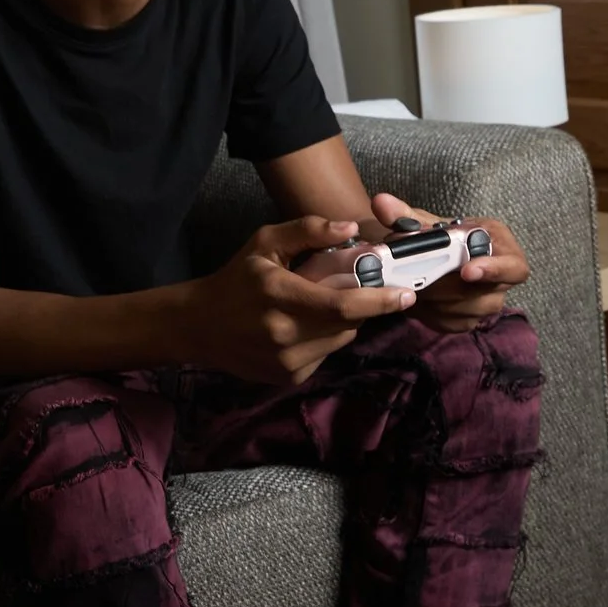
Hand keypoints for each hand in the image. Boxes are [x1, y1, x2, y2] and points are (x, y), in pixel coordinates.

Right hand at [176, 216, 416, 385]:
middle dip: (363, 306)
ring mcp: (286, 362)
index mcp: (279, 295)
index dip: (379, 302)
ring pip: (339, 340)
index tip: (407, 294)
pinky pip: (325, 355)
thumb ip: (308, 230)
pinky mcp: (288, 378)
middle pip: (347, 324)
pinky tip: (304, 326)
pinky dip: (325, 338)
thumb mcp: (265, 242)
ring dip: (343, 322)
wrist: (200, 326)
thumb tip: (351, 227)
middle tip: (365, 288)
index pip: (342, 305)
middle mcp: (284, 334)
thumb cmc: (237, 278)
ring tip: (322, 304)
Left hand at [370, 194, 529, 330]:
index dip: (494, 270)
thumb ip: (401, 214)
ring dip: (436, 301)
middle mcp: (500, 278)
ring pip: (465, 311)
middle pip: (483, 294)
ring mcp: (487, 302)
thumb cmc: (436, 234)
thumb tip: (382, 204)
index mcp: (499, 245)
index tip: (466, 270)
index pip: (514, 267)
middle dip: (447, 288)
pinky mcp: (469, 319)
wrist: (430, 256)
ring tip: (411, 288)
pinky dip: (431, 314)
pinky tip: (415, 301)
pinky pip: (452, 323)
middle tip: (417, 281)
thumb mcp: (421, 222)